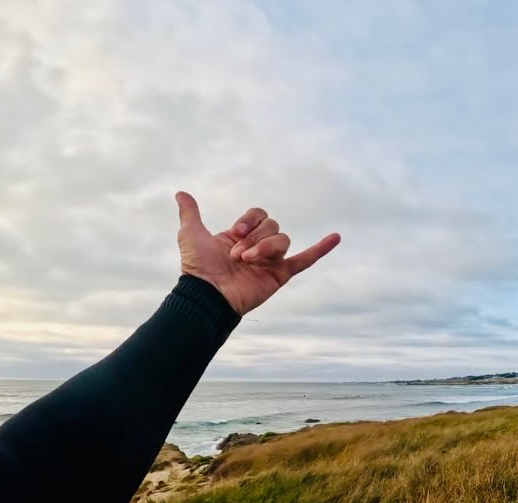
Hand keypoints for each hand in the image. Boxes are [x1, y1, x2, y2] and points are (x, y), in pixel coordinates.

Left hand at [174, 191, 340, 314]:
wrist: (208, 293)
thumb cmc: (198, 267)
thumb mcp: (191, 234)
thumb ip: (191, 214)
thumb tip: (181, 194)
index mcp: (242, 238)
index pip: (259, 215)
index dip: (249, 221)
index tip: (234, 233)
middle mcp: (259, 248)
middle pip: (272, 226)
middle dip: (255, 237)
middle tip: (237, 255)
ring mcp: (271, 262)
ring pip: (283, 239)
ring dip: (265, 247)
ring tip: (248, 261)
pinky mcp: (280, 275)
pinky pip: (305, 260)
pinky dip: (321, 248)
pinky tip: (336, 236)